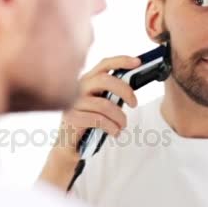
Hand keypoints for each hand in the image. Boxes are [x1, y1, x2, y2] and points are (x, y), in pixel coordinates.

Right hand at [39, 55, 140, 189]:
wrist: (70, 146)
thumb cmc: (89, 124)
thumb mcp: (101, 105)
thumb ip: (111, 95)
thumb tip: (131, 90)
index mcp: (86, 81)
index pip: (104, 65)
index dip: (121, 61)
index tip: (137, 62)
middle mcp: (77, 88)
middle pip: (105, 80)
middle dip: (125, 91)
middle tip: (134, 103)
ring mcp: (72, 103)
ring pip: (104, 104)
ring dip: (119, 117)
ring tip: (122, 126)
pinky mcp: (71, 119)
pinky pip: (98, 120)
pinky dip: (111, 127)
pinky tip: (114, 133)